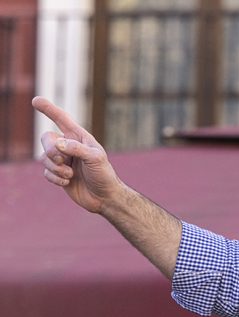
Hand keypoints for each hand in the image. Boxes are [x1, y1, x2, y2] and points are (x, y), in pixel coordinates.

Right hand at [32, 96, 124, 213]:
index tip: (36, 100)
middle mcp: (68, 146)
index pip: (61, 119)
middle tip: (63, 160)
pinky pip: (46, 172)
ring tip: (71, 174)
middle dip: (51, 150)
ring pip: (44, 158)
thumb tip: (58, 143)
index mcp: (79, 138)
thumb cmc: (104, 175)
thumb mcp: (95, 159)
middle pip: (46, 139)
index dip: (49, 110)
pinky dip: (55, 178)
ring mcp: (62, 160)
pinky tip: (68, 182)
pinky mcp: (58, 174)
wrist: (105, 197)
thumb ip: (77, 149)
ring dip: (56, 168)